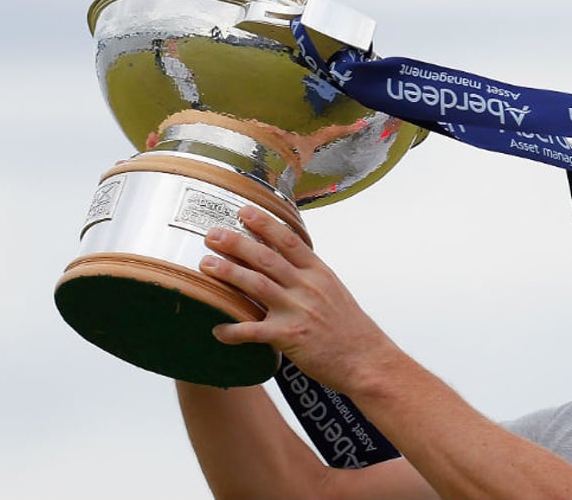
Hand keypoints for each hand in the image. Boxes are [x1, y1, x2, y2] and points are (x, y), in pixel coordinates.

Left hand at [199, 205, 398, 394]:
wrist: (366, 359)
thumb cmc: (350, 328)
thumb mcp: (334, 291)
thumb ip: (309, 276)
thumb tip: (285, 262)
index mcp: (319, 273)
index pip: (289, 240)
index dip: (264, 224)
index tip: (244, 211)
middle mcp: (307, 287)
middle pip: (267, 257)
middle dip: (236, 243)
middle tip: (213, 234)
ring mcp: (297, 310)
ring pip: (257, 284)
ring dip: (228, 273)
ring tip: (206, 265)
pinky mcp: (289, 336)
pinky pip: (253, 331)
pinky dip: (233, 330)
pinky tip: (218, 329)